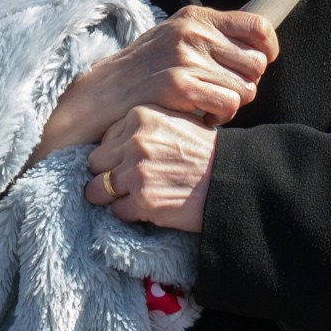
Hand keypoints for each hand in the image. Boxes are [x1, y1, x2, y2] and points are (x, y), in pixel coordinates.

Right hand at [30, 6, 276, 163]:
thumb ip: (211, 36)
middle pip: (256, 63)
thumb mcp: (175, 38)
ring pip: (245, 89)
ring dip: (231, 104)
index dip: (268, 49)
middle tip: (223, 91)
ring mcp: (185, 58)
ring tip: (207, 104)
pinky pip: (228, 105)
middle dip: (246, 83)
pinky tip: (200, 115)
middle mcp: (193, 32)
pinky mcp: (180, 86)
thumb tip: (258, 42)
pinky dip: (219, 116)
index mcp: (195, 17)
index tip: (259, 64)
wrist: (102, 93)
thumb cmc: (145, 70)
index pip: (257, 26)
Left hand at [84, 106, 216, 231]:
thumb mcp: (176, 121)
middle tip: (126, 183)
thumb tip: (112, 142)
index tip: (127, 162)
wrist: (235, 179)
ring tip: (130, 198)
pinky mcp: (142, 200)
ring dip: (112, 197)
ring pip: (97, 189)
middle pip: (95, 162)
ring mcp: (136, 171)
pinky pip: (116, 211)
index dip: (114, 153)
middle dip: (108, 174)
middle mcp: (134, 141)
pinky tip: (147, 209)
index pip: (105, 137)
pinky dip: (128, 214)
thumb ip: (143, 126)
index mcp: (141, 116)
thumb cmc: (207, 153)